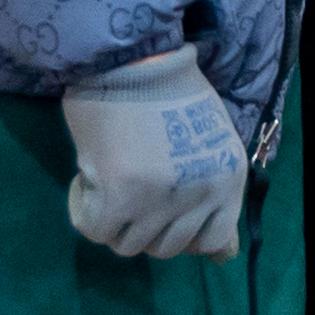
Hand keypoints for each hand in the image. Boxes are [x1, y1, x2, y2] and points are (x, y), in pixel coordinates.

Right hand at [61, 45, 246, 259]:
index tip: (164, 214)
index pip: (211, 241)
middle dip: (146, 226)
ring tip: (111, 180)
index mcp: (229, 178)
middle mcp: (200, 193)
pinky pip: (95, 230)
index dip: (183, 233)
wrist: (132, 57)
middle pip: (166, 248)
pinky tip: (88, 181)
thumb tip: (223, 257)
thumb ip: (215, 198)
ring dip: (115, 220)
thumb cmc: (173, 92)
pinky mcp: (118, 195)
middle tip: (133, 190)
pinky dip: (85, 210)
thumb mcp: (211, 143)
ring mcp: (160, 198)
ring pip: (128, 244)